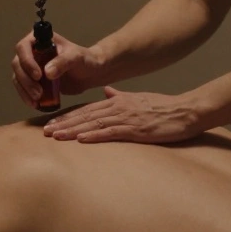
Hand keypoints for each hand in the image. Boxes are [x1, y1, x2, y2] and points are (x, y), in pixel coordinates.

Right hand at [11, 32, 106, 107]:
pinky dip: (26, 96)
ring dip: (25, 90)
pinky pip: (23, 88)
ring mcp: (31, 66)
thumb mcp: (76, 57)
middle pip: (18, 64)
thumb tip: (47, 73)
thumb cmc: (84, 59)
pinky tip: (35, 105)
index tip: (38, 75)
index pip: (23, 47)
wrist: (89, 73)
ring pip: (18, 77)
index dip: (27, 61)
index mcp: (39, 39)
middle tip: (38, 93)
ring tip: (37, 101)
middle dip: (26, 80)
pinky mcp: (33, 80)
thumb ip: (63, 62)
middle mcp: (31, 51)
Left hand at [43, 87, 204, 143]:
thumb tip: (107, 92)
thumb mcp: (138, 99)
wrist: (185, 111)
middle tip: (45, 131)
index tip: (53, 123)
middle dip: (64, 123)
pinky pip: (111, 132)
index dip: (68, 116)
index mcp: (117, 101)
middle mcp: (118, 107)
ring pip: (93, 123)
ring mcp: (126, 118)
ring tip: (56, 136)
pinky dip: (94, 135)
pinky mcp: (135, 129)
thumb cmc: (164, 107)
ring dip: (73, 130)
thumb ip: (120, 96)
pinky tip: (81, 139)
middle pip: (85, 116)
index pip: (87, 110)